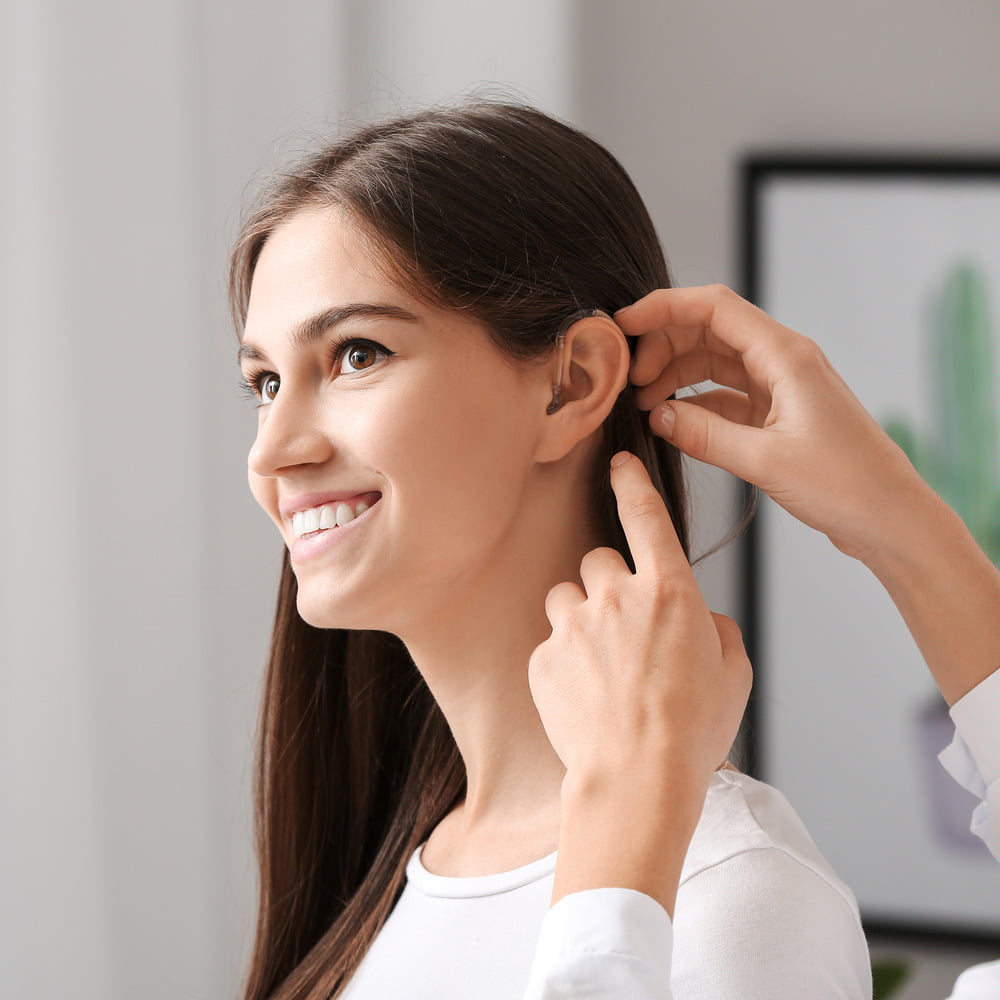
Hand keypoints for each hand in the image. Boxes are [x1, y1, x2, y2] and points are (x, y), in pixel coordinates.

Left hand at [528, 451, 750, 790]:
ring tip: (599, 664)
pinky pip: (549, 643)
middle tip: (622, 629)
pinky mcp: (543, 658)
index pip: (646, 517)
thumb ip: (719, 631)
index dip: (631, 483)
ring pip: (565, 596)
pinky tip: (584, 696)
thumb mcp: (733, 675)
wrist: (637, 779)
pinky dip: (563, 661)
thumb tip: (703, 620)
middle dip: (608, 585)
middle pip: (598, 560)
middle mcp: (617, 596)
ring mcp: (574, 625)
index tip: (619, 463)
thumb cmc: (693, 730)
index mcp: (669, 591)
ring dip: (580, 617)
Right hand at [617, 284, 927, 560]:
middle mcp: (783, 361)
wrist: (891, 519)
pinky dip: (695, 404)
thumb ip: (705, 435)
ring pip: (714, 362)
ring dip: (676, 375)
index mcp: (786, 356)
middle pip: (708, 330)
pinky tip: (672, 422)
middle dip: (664, 347)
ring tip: (644, 404)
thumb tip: (657, 416)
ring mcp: (780, 387)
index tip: (623, 325)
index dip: (663, 308)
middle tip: (630, 381)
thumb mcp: (766, 462)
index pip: (714, 307)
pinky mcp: (778, 414)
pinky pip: (725, 395)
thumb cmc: (847, 486)